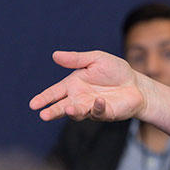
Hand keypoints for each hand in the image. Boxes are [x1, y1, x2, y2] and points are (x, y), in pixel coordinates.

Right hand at [29, 50, 145, 121]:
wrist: (136, 84)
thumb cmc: (115, 71)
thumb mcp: (96, 59)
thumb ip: (76, 59)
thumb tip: (55, 55)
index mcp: (74, 84)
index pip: (55, 92)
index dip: (44, 98)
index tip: (33, 104)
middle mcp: (79, 98)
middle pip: (62, 107)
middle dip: (53, 111)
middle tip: (43, 115)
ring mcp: (91, 107)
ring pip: (77, 112)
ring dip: (73, 111)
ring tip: (68, 108)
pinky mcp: (105, 113)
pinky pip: (98, 112)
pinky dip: (97, 107)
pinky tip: (99, 100)